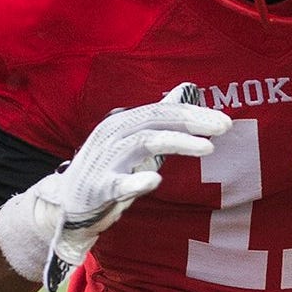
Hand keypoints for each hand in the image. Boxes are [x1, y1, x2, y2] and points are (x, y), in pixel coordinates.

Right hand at [0, 84, 229, 289]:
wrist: (68, 203)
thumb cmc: (106, 169)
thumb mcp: (133, 139)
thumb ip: (159, 117)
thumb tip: (185, 88)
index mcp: (123, 122)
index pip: (162, 111)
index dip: (194, 113)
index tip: (224, 121)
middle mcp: (113, 135)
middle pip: (155, 120)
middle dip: (191, 122)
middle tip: (224, 127)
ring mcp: (104, 160)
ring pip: (143, 143)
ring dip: (177, 143)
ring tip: (207, 148)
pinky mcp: (97, 188)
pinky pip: (118, 183)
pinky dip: (136, 181)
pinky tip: (155, 180)